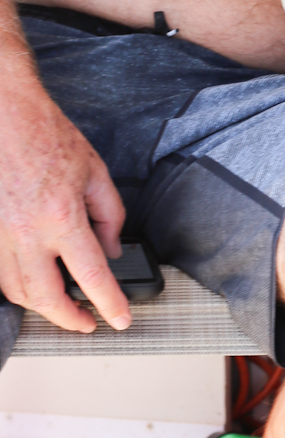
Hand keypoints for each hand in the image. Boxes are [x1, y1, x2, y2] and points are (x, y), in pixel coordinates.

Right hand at [0, 81, 130, 332]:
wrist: (4, 115)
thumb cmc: (46, 136)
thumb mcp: (94, 171)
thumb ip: (109, 215)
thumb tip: (111, 250)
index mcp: (61, 216)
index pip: (90, 275)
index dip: (108, 304)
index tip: (119, 320)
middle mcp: (25, 232)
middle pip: (45, 297)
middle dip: (69, 319)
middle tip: (87, 322)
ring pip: (15, 291)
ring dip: (40, 305)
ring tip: (61, 304)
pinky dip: (14, 286)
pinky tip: (30, 283)